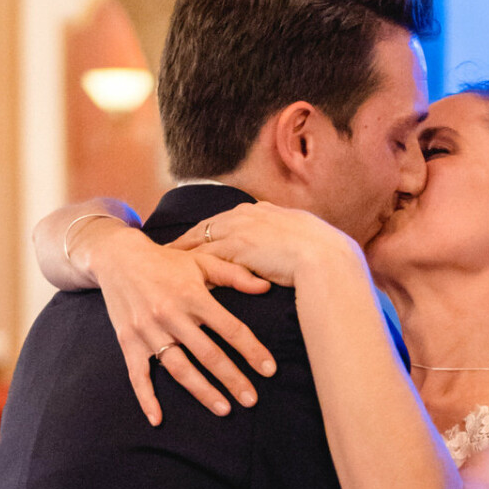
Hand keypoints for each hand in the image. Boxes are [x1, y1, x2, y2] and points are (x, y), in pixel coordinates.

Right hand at [76, 218, 277, 427]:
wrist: (117, 256)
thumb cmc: (167, 262)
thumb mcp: (201, 261)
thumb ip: (235, 275)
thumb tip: (267, 286)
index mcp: (192, 295)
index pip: (229, 328)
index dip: (251, 350)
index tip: (269, 370)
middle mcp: (171, 314)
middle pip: (207, 354)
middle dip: (232, 379)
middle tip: (251, 400)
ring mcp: (148, 330)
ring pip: (178, 368)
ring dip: (202, 391)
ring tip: (223, 410)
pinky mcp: (128, 341)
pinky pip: (137, 375)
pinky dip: (146, 398)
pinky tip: (157, 420)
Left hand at [173, 203, 356, 292]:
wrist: (325, 258)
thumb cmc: (323, 253)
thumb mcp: (304, 238)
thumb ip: (289, 239)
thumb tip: (290, 248)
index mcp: (262, 211)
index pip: (226, 219)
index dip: (209, 230)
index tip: (195, 237)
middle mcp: (246, 215)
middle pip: (206, 227)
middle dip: (186, 238)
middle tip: (165, 249)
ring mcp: (239, 230)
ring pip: (200, 241)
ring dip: (180, 253)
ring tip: (163, 265)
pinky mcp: (236, 249)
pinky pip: (205, 258)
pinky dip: (190, 267)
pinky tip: (177, 278)